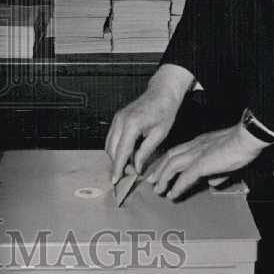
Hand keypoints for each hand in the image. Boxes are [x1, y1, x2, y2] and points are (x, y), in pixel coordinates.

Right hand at [104, 64, 194, 185]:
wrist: (161, 92)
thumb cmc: (164, 111)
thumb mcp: (159, 134)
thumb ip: (145, 152)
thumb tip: (137, 168)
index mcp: (131, 125)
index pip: (121, 151)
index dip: (118, 167)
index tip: (115, 180)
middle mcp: (120, 121)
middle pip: (112, 149)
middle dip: (117, 164)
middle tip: (127, 176)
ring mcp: (117, 119)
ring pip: (109, 144)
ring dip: (116, 157)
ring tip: (129, 167)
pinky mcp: (117, 119)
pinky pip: (112, 137)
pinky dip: (116, 148)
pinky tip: (127, 155)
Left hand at [144, 124, 266, 199]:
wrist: (248, 137)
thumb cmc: (242, 145)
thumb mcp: (227, 161)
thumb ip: (218, 172)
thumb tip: (213, 183)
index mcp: (199, 143)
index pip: (178, 152)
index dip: (167, 161)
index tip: (160, 170)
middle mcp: (194, 146)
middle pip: (170, 157)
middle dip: (159, 170)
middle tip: (151, 181)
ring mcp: (197, 154)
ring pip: (172, 166)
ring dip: (163, 179)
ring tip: (158, 190)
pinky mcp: (202, 163)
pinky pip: (185, 177)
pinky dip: (177, 186)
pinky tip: (172, 194)